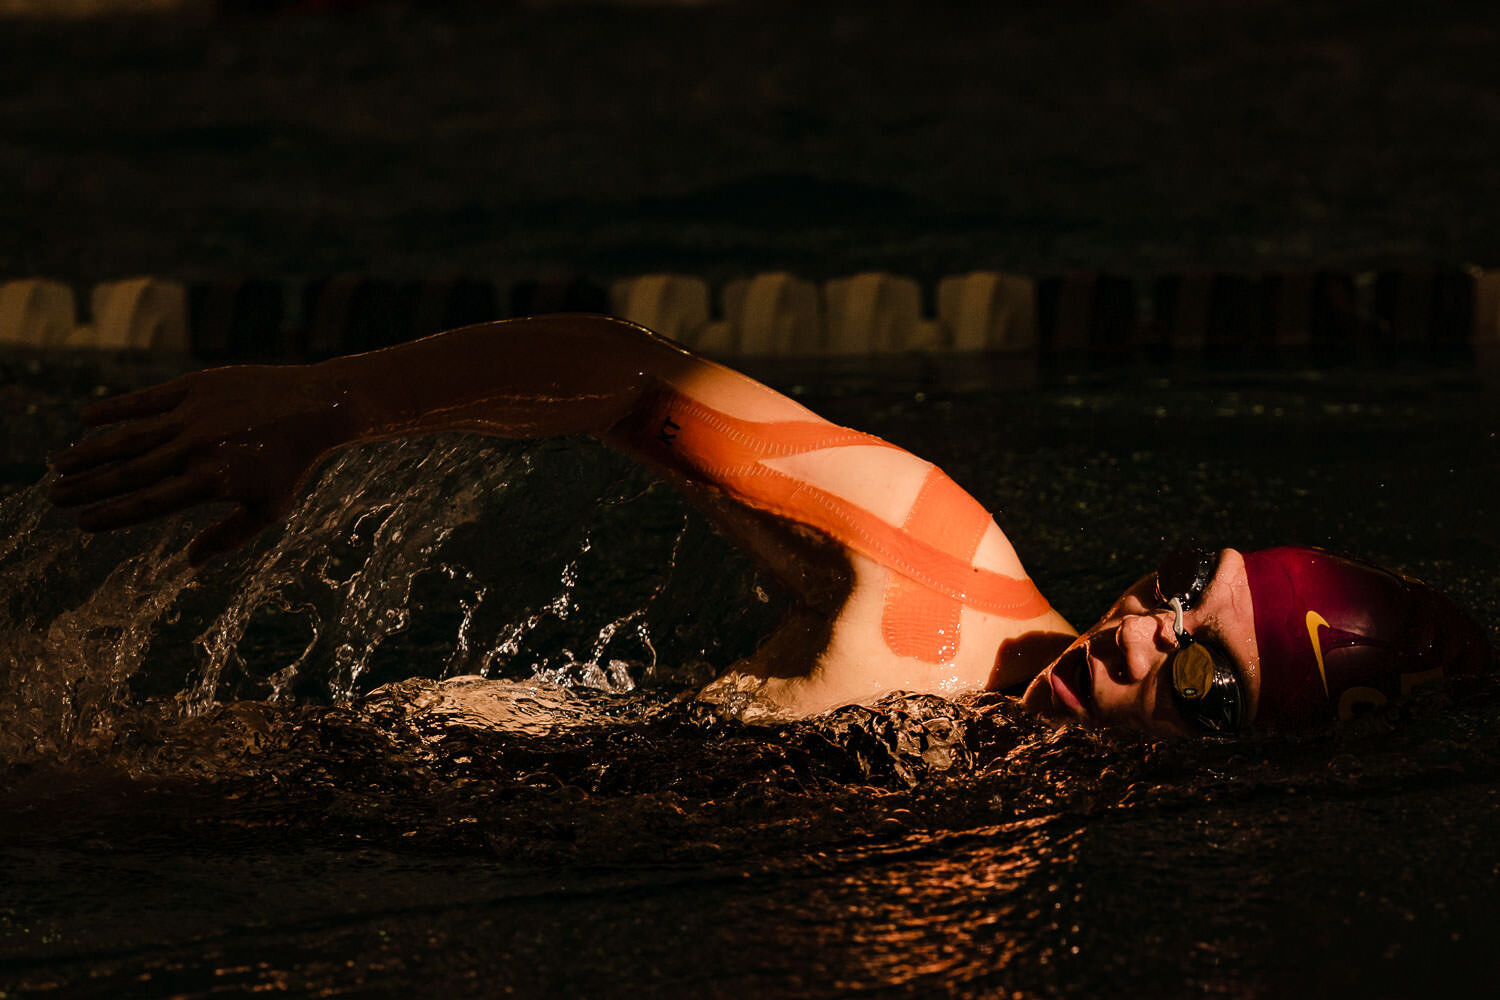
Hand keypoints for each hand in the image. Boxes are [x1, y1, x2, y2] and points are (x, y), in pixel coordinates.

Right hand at [49, 364, 359, 565]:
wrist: (316, 407)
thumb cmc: (291, 464)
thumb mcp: (268, 508)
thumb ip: (228, 536)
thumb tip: (190, 563)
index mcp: (213, 481)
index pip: (150, 503)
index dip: (113, 515)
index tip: (82, 524)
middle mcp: (198, 449)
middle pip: (130, 472)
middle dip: (89, 487)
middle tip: (54, 497)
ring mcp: (195, 415)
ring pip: (130, 437)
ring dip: (91, 452)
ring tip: (59, 465)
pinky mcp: (196, 386)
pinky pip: (146, 399)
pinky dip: (114, 408)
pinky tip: (84, 418)